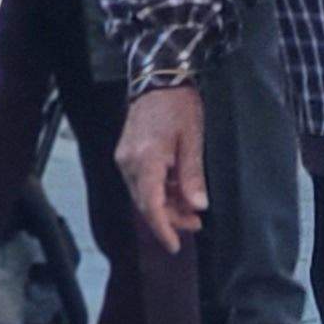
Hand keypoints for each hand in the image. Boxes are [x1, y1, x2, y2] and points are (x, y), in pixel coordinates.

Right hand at [115, 84, 207, 253]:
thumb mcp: (193, 140)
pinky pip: (141, 182)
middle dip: (169, 218)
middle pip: (146, 203)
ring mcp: (125, 158)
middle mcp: (128, 162)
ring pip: (143, 194)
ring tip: (191, 209)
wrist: (158, 77)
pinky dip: (159, 191)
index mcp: (145, 160)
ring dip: (165, 205)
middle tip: (196, 224)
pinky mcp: (127, 154)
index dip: (163, 229)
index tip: (174, 246)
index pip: (151, 205)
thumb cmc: (179, 104)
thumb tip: (197, 206)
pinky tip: (178, 191)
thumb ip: (193, 175)